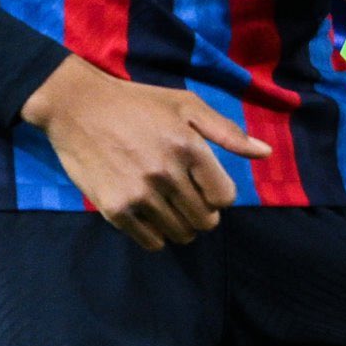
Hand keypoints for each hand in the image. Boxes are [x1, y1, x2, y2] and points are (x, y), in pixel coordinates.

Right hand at [21, 54, 272, 250]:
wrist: (79, 108)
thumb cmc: (139, 104)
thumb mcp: (187, 105)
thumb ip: (227, 132)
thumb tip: (265, 153)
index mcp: (189, 147)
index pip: (224, 196)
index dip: (221, 195)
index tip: (208, 188)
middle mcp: (167, 173)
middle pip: (205, 219)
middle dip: (205, 214)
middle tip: (192, 202)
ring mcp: (139, 193)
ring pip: (180, 233)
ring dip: (182, 226)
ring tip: (172, 209)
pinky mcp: (114, 208)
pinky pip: (151, 242)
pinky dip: (157, 236)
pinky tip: (153, 218)